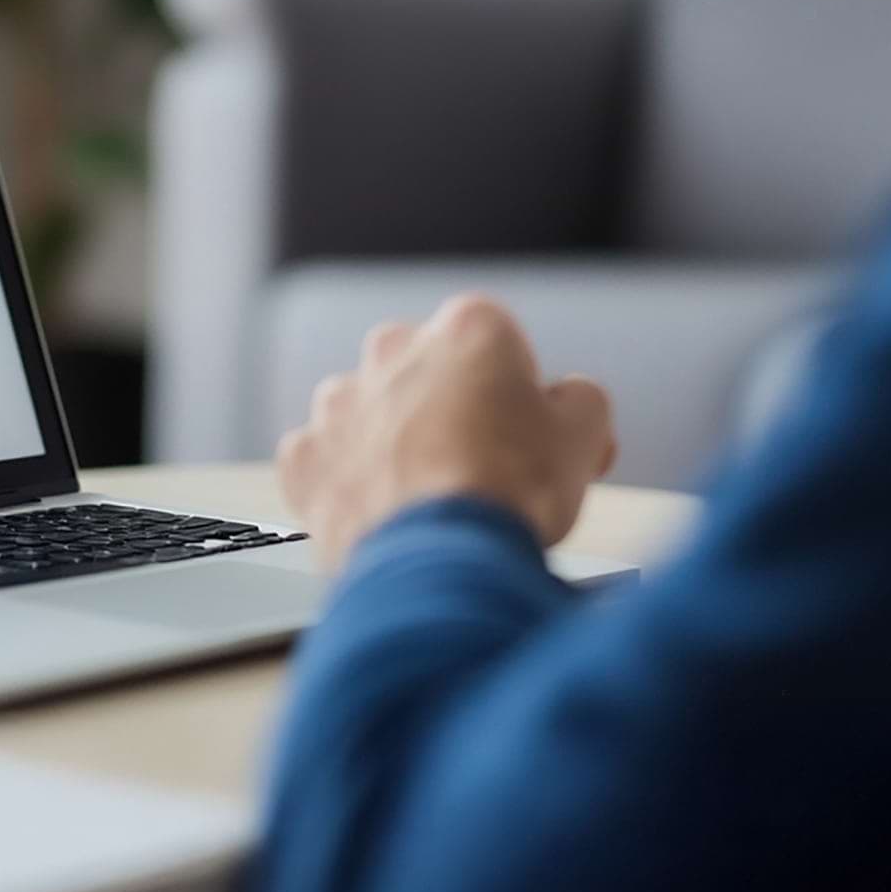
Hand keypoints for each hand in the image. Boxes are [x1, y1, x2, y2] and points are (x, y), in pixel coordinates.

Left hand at [276, 295, 617, 573]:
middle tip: (478, 464)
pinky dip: (344, 481)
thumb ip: (580, 401)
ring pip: (368, 408)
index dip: (517, 392)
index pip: (498, 344)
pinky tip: (379, 511)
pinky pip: (322, 459)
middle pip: (427, 368)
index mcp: (468, 329)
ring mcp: (342, 402)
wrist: (440, 562)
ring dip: (391, 439)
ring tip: (426, 495)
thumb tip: (573, 402)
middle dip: (446, 406)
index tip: (527, 432)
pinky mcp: (306, 457)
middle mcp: (395, 350)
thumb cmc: (508, 493)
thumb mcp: (584, 435)